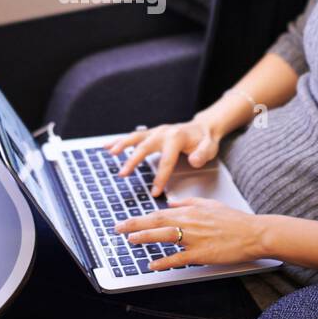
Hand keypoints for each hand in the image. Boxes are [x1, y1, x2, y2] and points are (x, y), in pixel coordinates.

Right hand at [105, 116, 222, 196]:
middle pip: (145, 147)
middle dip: (133, 161)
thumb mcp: (210, 147)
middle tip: (123, 174)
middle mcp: (163, 132)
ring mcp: (156, 131)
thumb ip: (203, 154)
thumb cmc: (205, 140)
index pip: (166, 160)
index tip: (155, 192)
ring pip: (136, 138)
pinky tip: (108, 147)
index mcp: (177, 138)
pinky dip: (119, 141)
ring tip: (111, 153)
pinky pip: (133, 137)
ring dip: (122, 145)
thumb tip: (194, 160)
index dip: (160, 177)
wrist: (203, 127)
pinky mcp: (151, 133)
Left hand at [115, 198, 265, 270]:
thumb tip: (172, 201)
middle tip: (118, 228)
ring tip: (130, 240)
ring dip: (145, 238)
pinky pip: (179, 258)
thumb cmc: (234, 220)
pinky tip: (153, 264)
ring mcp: (195, 238)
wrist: (254, 233)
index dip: (140, 217)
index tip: (126, 221)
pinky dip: (164, 261)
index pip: (159, 213)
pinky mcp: (202, 253)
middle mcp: (190, 222)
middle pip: (157, 222)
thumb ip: (188, 202)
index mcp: (190, 211)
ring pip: (165, 236)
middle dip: (135, 225)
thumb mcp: (210, 204)